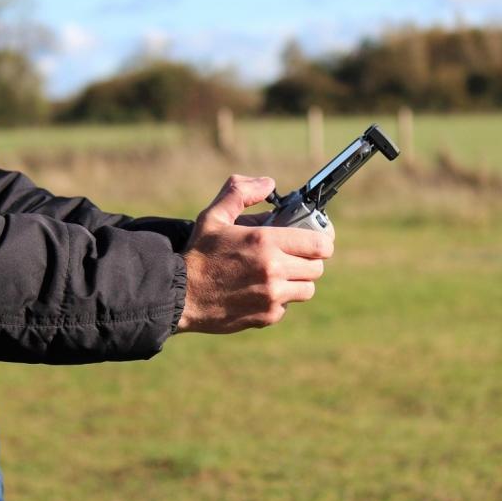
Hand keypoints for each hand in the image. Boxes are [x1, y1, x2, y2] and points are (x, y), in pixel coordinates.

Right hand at [178, 175, 333, 333]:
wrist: (179, 296)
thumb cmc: (198, 254)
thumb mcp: (214, 216)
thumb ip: (240, 192)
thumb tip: (268, 184)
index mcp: (265, 241)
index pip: (320, 244)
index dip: (322, 241)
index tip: (317, 240)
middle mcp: (273, 269)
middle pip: (317, 267)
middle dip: (308, 260)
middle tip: (294, 256)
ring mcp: (272, 296)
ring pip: (307, 289)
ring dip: (298, 281)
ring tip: (279, 274)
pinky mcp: (267, 316)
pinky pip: (288, 305)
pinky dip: (281, 299)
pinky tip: (261, 290)